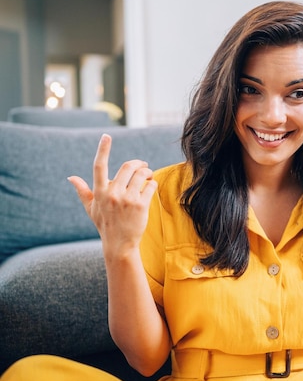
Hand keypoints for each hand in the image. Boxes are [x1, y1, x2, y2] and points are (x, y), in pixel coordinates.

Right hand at [68, 134, 157, 259]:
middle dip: (138, 163)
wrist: (119, 244)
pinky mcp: (140, 205)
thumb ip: (83, 191)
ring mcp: (126, 199)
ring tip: (148, 176)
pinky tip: (151, 187)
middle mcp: (112, 193)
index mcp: (99, 192)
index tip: (106, 136)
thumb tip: (71, 177)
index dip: (103, 149)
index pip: (99, 166)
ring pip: (141, 174)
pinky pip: (150, 186)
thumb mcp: (91, 208)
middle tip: (143, 166)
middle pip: (128, 166)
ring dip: (148, 172)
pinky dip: (153, 183)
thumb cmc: (105, 224)